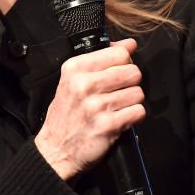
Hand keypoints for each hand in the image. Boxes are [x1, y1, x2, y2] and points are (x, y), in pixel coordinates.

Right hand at [34, 38, 142, 180]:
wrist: (55, 150)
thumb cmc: (67, 114)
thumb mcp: (72, 80)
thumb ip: (100, 59)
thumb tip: (129, 44)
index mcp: (75, 68)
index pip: (119, 53)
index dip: (125, 62)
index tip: (119, 70)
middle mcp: (84, 84)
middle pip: (132, 72)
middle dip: (130, 83)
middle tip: (118, 93)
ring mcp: (96, 105)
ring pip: (137, 93)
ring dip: (132, 102)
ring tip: (117, 108)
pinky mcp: (108, 125)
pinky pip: (138, 112)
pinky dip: (134, 117)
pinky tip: (121, 119)